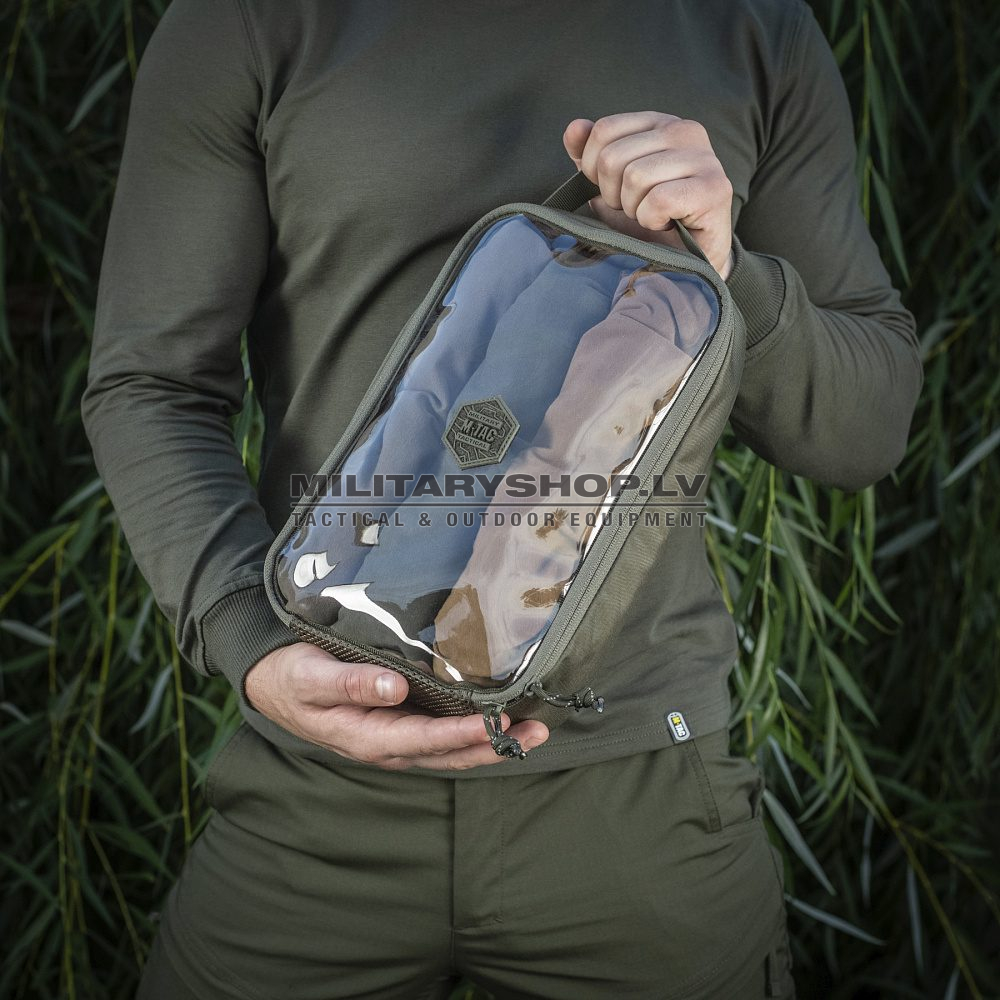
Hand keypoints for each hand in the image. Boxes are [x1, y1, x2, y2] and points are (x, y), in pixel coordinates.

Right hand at [244, 642, 548, 770]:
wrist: (274, 683)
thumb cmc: (292, 677)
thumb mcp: (313, 677)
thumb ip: (350, 683)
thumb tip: (393, 688)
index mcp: (367, 736)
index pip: (425, 739)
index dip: (463, 734)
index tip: (497, 723)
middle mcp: (388, 745)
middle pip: (449, 753)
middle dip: (494, 746)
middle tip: (537, 732)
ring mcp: (396, 740)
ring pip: (451, 750)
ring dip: (492, 743)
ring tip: (533, 731)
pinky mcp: (400, 727)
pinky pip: (442, 737)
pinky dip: (473, 733)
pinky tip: (498, 721)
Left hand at [563, 112, 734, 279]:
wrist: (688, 261)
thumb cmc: (649, 220)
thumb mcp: (610, 187)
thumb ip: (589, 157)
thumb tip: (574, 129)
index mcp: (659, 123)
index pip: (604, 130)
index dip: (593, 169)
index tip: (613, 190)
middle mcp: (685, 130)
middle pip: (613, 157)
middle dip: (614, 195)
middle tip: (636, 209)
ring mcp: (704, 157)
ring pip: (635, 177)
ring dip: (634, 210)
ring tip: (652, 216)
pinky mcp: (714, 188)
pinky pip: (658, 200)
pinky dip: (652, 220)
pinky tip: (666, 223)